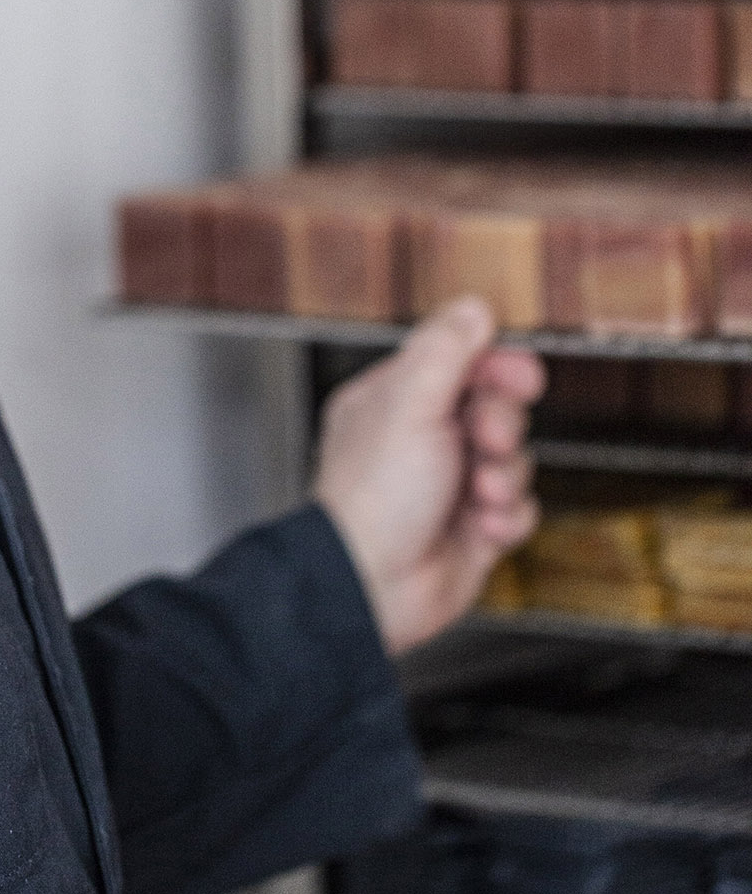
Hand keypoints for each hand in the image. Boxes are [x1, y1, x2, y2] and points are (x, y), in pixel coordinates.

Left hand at [312, 297, 543, 655]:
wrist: (373, 586)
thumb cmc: (373, 497)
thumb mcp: (409, 402)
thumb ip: (445, 350)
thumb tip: (473, 308)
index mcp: (397, 400)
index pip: (460, 363)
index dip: (497, 366)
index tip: (520, 375)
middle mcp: (424, 439)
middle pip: (497, 407)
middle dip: (503, 423)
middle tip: (490, 439)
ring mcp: (451, 485)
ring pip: (515, 459)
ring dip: (505, 475)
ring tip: (479, 493)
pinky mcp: (475, 528)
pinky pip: (520, 508)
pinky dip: (507, 516)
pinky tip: (482, 525)